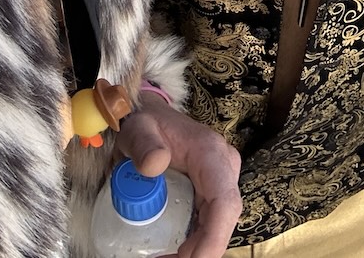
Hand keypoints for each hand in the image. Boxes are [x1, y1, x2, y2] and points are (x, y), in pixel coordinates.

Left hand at [115, 96, 241, 257]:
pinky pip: (207, 223)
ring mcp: (219, 182)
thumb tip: (154, 164)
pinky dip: (191, 242)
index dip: (214, 238)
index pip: (225, 201)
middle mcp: (223, 169)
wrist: (150, 119)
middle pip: (223, 220)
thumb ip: (143, 144)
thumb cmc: (145, 123)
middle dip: (200, 251)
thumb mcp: (138, 129)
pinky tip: (169, 251)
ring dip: (195, 250)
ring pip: (216, 225)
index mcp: (211, 153)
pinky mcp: (211, 193)